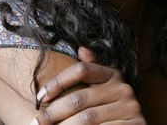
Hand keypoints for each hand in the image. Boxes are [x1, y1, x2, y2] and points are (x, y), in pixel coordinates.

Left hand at [30, 47, 145, 124]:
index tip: (40, 96)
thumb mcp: (105, 86)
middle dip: (54, 112)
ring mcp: (130, 109)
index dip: (58, 81)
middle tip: (37, 122)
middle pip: (80, 99)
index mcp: (113, 74)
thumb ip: (93, 69)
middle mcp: (123, 88)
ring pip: (86, 119)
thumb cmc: (112, 109)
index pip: (81, 70)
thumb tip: (81, 48)